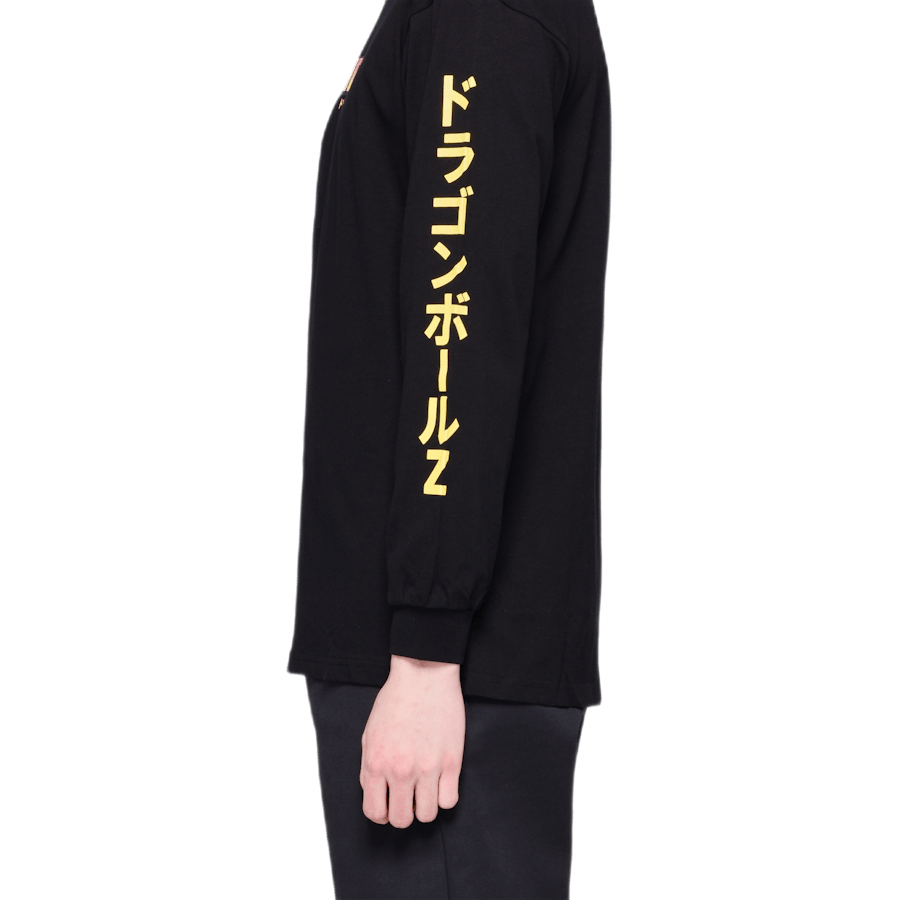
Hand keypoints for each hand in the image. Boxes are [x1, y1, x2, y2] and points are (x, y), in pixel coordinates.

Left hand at [360, 654, 465, 827]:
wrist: (423, 675)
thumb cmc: (395, 701)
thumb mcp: (369, 734)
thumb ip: (368, 767)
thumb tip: (374, 792)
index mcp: (377, 763)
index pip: (374, 811)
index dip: (381, 813)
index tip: (388, 805)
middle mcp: (401, 770)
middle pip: (401, 819)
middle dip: (402, 813)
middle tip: (407, 798)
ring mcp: (429, 768)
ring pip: (428, 815)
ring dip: (425, 806)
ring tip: (425, 789)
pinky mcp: (452, 761)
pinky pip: (449, 801)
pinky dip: (444, 796)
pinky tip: (441, 782)